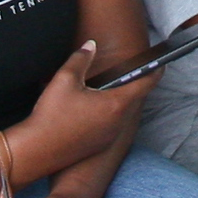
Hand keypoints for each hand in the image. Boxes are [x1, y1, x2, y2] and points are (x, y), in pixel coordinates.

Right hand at [22, 40, 145, 170]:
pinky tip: (89, 108)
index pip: (145, 83)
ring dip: (117, 100)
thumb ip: (81, 58)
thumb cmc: (51, 116)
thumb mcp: (65, 79)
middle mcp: (118, 122)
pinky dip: (107, 113)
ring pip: (121, 112)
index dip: (155, 70)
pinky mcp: (100, 145)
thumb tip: (90, 46)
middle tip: (125, 71)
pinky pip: (111, 124)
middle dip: (130, 84)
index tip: (160, 62)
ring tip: (102, 89)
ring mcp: (110, 136)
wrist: (37, 151)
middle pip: (133, 98)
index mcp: (116, 104)